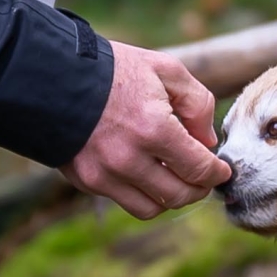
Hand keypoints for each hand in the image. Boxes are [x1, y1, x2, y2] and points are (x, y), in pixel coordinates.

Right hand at [59, 42, 232, 219]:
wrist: (54, 77)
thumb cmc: (112, 69)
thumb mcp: (164, 70)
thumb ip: (197, 103)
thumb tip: (208, 141)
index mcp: (154, 127)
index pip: (199, 169)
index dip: (216, 173)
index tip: (222, 170)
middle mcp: (130, 158)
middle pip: (179, 195)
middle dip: (198, 188)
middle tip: (203, 178)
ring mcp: (106, 174)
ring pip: (154, 207)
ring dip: (171, 197)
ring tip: (176, 179)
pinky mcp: (88, 181)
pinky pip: (127, 202)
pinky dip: (144, 195)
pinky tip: (148, 175)